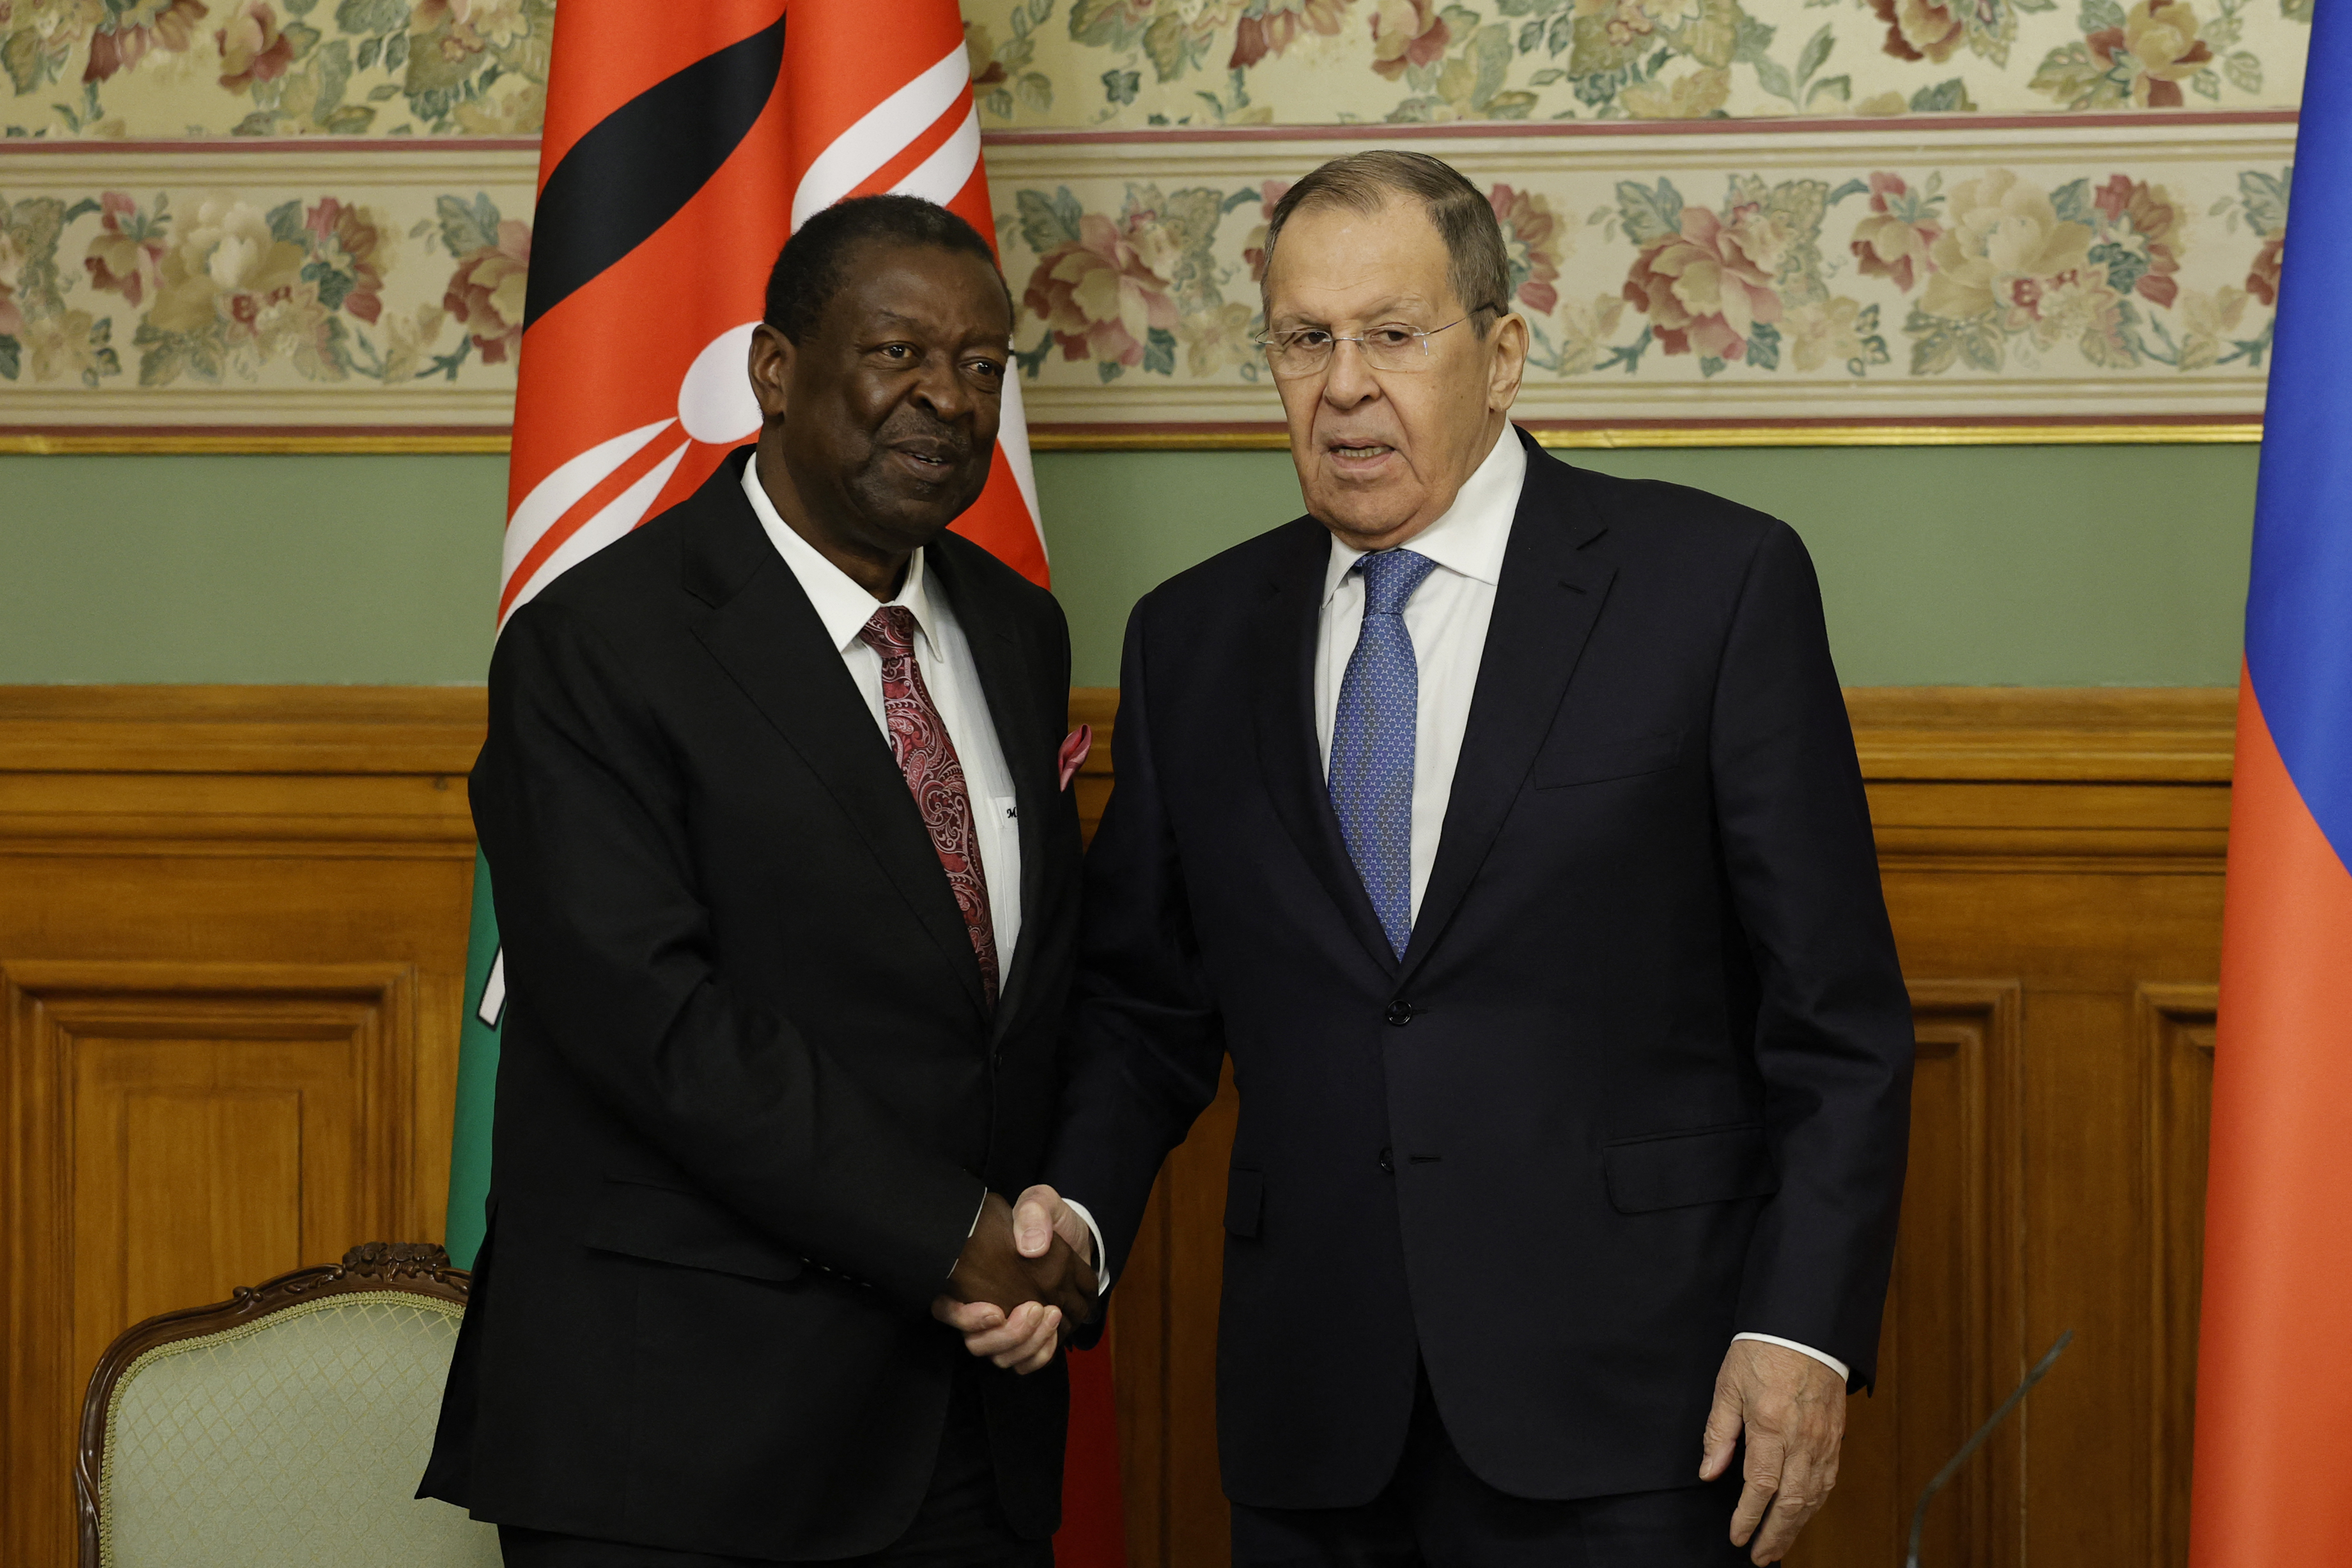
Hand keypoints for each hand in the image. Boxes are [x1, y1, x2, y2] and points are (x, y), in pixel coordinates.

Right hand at [929, 1191, 1095, 1374]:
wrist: (1075, 1238)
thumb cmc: (1049, 1221)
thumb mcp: (1041, 1203)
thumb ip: (1033, 1212)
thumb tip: (1030, 1248)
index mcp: (970, 1276)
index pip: (945, 1309)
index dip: (963, 1319)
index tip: (994, 1311)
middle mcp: (981, 1308)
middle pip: (977, 1343)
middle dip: (1008, 1335)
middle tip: (1037, 1308)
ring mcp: (1004, 1328)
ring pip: (1001, 1358)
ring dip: (1028, 1345)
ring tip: (1053, 1314)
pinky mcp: (1028, 1339)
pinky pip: (1025, 1364)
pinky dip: (1040, 1355)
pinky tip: (1055, 1332)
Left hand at [1701, 1339, 1847, 1563]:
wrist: (1805, 1328)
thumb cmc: (1762, 1351)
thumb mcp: (1728, 1385)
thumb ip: (1719, 1432)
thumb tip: (1709, 1471)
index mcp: (1771, 1425)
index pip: (1760, 1486)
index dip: (1748, 1517)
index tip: (1737, 1536)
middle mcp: (1802, 1439)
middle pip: (1792, 1501)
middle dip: (1775, 1535)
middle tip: (1759, 1557)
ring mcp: (1824, 1440)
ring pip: (1814, 1496)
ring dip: (1796, 1526)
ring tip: (1778, 1545)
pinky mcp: (1836, 1437)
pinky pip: (1828, 1481)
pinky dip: (1815, 1504)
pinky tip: (1802, 1515)